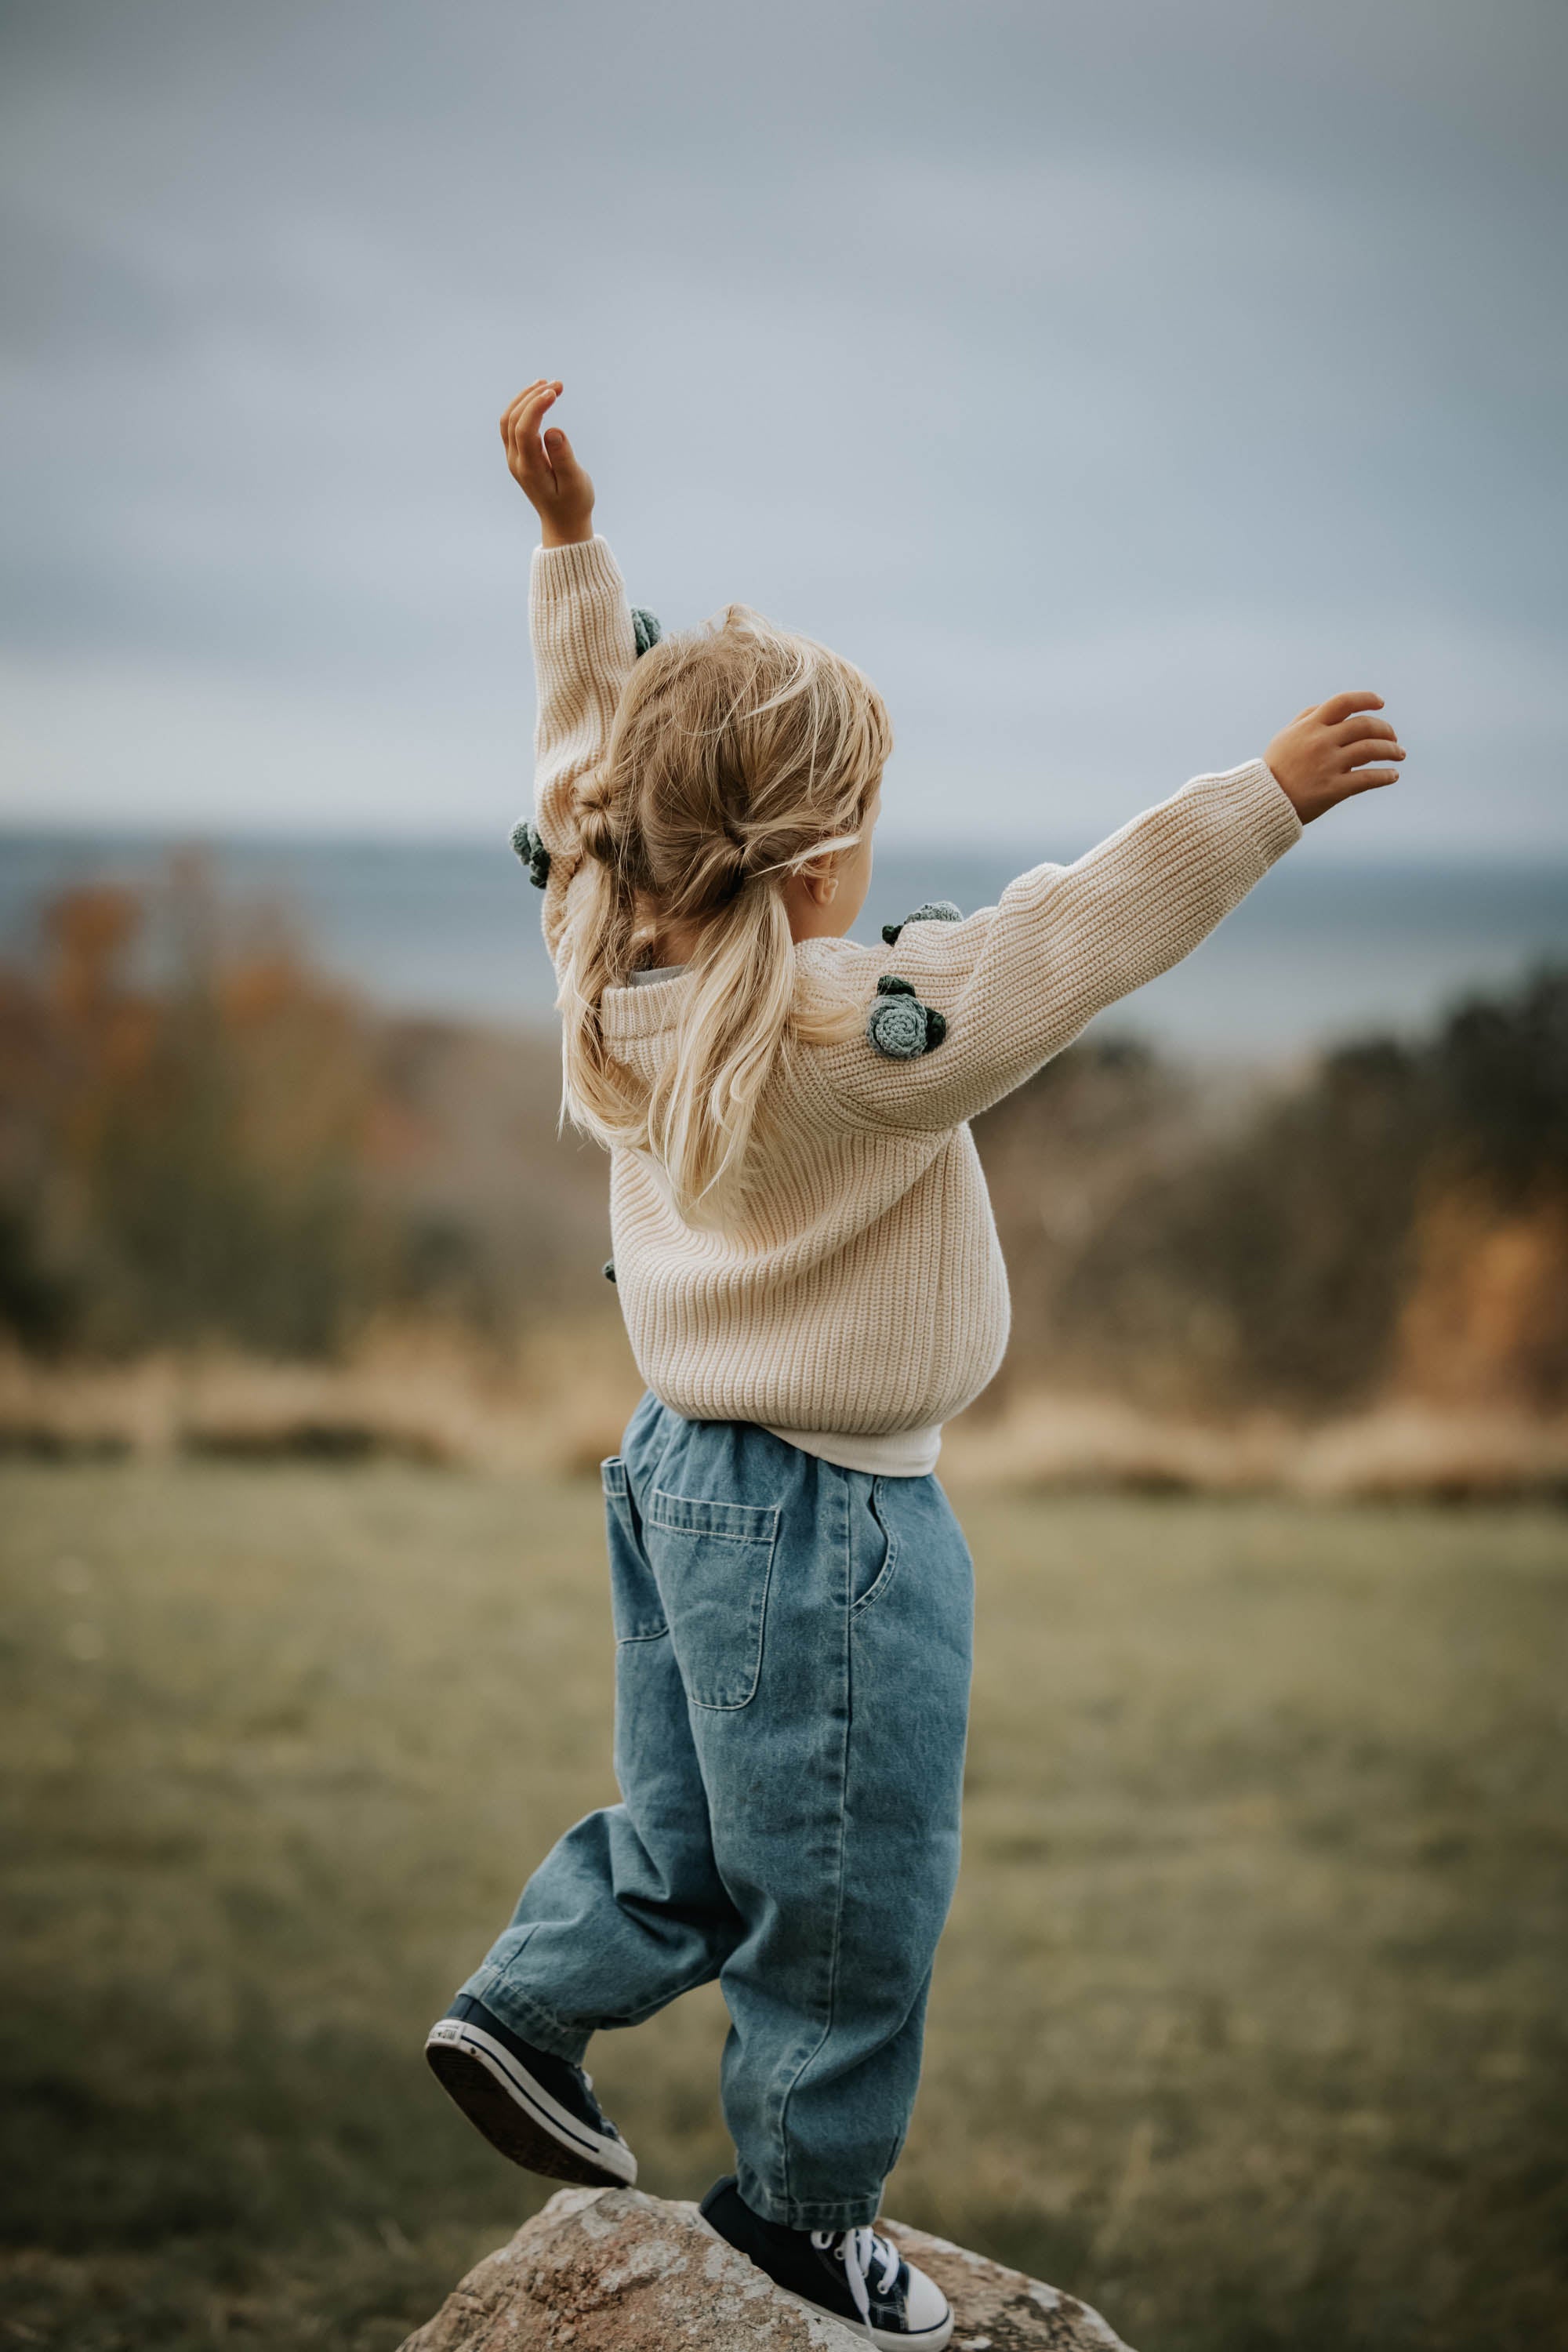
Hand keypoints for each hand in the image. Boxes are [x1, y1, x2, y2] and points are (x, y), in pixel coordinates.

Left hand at [500, 379, 594, 546]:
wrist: (563, 523)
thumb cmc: (574, 504)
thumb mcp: (575, 483)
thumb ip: (563, 457)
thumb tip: (553, 430)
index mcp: (529, 469)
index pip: (524, 428)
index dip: (536, 406)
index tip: (555, 391)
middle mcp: (516, 462)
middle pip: (512, 420)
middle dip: (533, 397)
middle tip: (558, 384)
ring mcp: (514, 458)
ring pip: (509, 420)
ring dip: (525, 399)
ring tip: (546, 384)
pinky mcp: (519, 456)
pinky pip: (513, 426)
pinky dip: (523, 408)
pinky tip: (539, 397)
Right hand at [1265, 691, 1405, 823]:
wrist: (1262, 802)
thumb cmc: (1275, 768)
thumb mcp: (1285, 736)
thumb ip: (1307, 718)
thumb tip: (1331, 708)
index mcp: (1310, 726)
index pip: (1344, 702)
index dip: (1366, 698)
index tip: (1381, 702)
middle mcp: (1321, 741)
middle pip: (1364, 725)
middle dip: (1385, 729)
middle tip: (1393, 737)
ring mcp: (1328, 765)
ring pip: (1371, 750)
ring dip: (1391, 750)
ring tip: (1399, 754)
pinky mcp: (1333, 789)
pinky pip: (1367, 778)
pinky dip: (1385, 776)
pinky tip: (1393, 776)